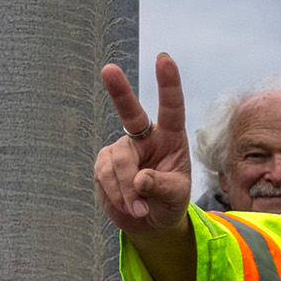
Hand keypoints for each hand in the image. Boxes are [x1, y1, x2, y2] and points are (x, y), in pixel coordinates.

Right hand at [95, 55, 199, 280]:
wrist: (150, 221)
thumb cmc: (170, 201)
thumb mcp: (176, 195)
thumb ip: (160, 186)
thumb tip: (138, 180)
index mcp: (171, 136)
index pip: (171, 107)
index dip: (168, 83)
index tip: (164, 59)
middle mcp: (145, 136)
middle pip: (131, 113)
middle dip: (119, 91)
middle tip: (108, 69)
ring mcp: (122, 148)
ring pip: (119, 162)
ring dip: (127, 191)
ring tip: (140, 208)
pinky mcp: (104, 163)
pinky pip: (105, 175)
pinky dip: (117, 195)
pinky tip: (129, 207)